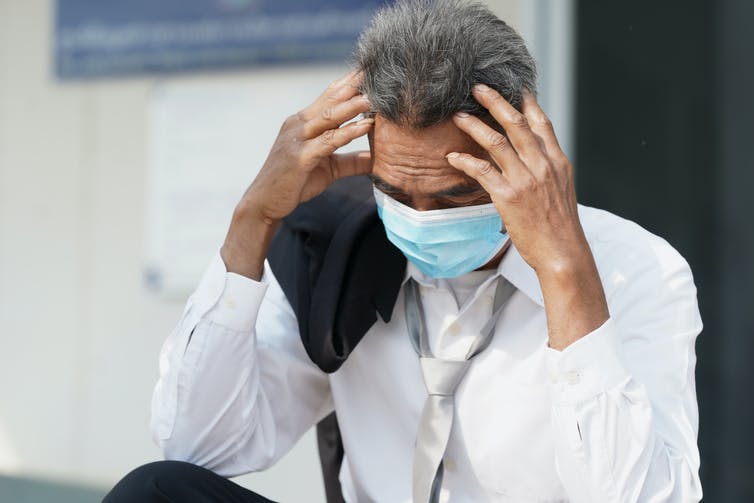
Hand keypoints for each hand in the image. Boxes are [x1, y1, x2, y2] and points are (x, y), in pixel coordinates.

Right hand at [244, 70, 373, 221]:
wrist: (264, 203)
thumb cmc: (293, 183)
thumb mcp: (328, 169)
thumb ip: (350, 161)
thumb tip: (375, 159)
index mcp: (302, 123)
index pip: (328, 96)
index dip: (349, 83)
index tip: (371, 71)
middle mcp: (298, 125)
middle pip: (330, 100)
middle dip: (353, 85)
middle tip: (377, 71)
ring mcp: (297, 139)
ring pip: (330, 117)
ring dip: (354, 105)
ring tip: (375, 97)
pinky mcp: (299, 157)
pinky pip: (329, 141)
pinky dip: (349, 132)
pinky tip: (367, 126)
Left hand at [447, 84, 608, 348]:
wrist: (563, 253)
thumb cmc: (560, 227)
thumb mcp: (562, 191)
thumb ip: (548, 170)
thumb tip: (533, 158)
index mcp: (557, 162)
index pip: (542, 124)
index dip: (527, 103)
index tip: (513, 88)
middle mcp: (542, 165)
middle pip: (517, 124)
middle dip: (496, 102)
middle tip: (478, 89)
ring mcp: (526, 179)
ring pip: (497, 142)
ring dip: (475, 126)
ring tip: (458, 116)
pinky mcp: (509, 196)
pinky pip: (482, 171)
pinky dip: (465, 161)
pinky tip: (452, 157)